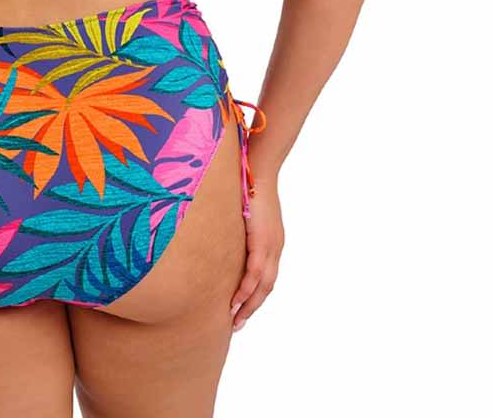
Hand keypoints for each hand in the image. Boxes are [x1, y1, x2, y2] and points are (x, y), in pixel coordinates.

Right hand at [230, 173, 283, 330]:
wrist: (259, 168)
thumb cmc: (248, 184)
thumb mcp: (243, 211)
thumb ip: (237, 226)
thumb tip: (218, 232)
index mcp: (272, 241)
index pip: (265, 277)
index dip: (254, 295)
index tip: (240, 310)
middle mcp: (275, 247)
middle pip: (266, 287)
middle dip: (251, 308)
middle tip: (237, 325)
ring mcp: (271, 245)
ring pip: (263, 285)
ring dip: (249, 304)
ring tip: (235, 320)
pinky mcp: (263, 240)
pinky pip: (256, 272)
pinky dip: (246, 289)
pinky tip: (236, 301)